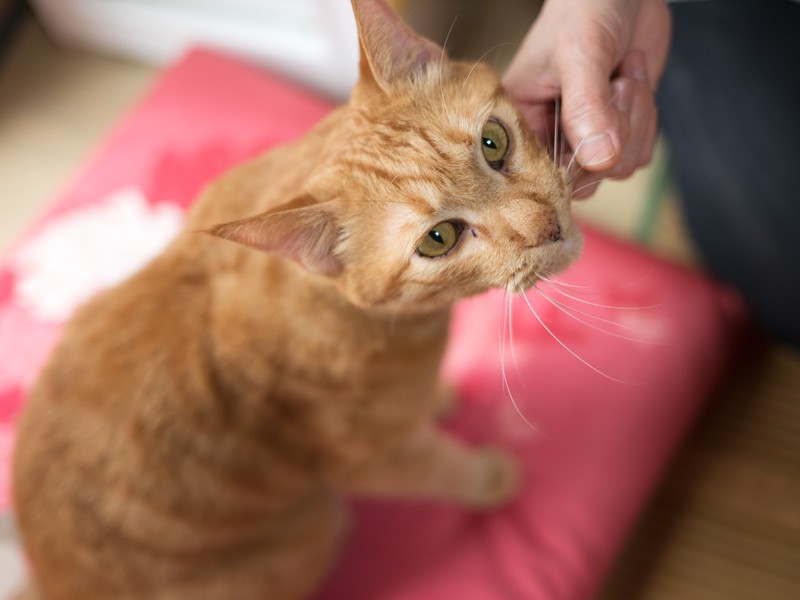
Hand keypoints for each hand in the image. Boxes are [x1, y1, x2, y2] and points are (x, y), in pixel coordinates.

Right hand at [503, 0, 670, 197]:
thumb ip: (587, 106)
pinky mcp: (614, 137)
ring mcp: (582, 141)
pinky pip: (637, 156)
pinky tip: (631, 81)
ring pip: (616, 168)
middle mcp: (546, 139)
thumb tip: (599, 161)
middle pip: (582, 179)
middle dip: (613, 134)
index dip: (570, 165)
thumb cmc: (584, 9)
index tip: (593, 131)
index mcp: (518, 121)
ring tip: (622, 76)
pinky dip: (646, 119)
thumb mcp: (581, 52)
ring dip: (635, 120)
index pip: (537, 174)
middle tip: (615, 85)